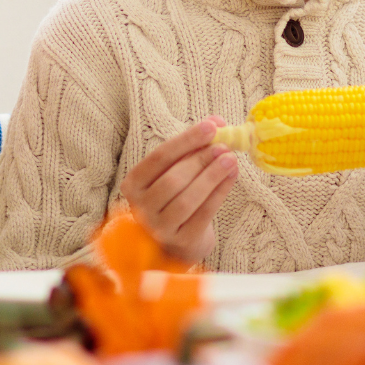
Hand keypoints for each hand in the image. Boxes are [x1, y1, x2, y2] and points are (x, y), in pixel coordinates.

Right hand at [121, 117, 238, 263]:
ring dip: (212, 176)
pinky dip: (219, 193)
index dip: (186, 141)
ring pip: (187, 199)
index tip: (211, 127)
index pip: (159, 158)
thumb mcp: (175, 171)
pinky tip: (231, 177)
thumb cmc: (174, 198)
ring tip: (230, 160)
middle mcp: (141, 208)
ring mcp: (160, 228)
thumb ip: (192, 146)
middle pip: (173, 179)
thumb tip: (217, 121)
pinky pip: (203, 214)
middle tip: (224, 145)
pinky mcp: (181, 242)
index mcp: (133, 185)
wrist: (176, 242)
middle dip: (201, 160)